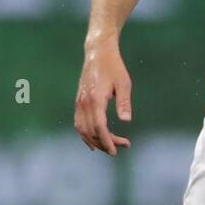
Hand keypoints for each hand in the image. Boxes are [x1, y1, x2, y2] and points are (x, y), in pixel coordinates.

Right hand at [74, 41, 132, 155]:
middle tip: (123, 145)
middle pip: (92, 131)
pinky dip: (85, 135)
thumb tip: (126, 121)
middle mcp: (84, 103)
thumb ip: (124, 103)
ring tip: (110, 147)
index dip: (107, 141)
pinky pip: (78, 123)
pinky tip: (94, 142)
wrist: (97, 53)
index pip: (100, 127)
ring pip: (82, 130)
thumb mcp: (124, 84)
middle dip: (105, 143)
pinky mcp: (78, 102)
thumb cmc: (114, 67)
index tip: (116, 151)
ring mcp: (79, 103)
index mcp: (96, 99)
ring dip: (95, 141)